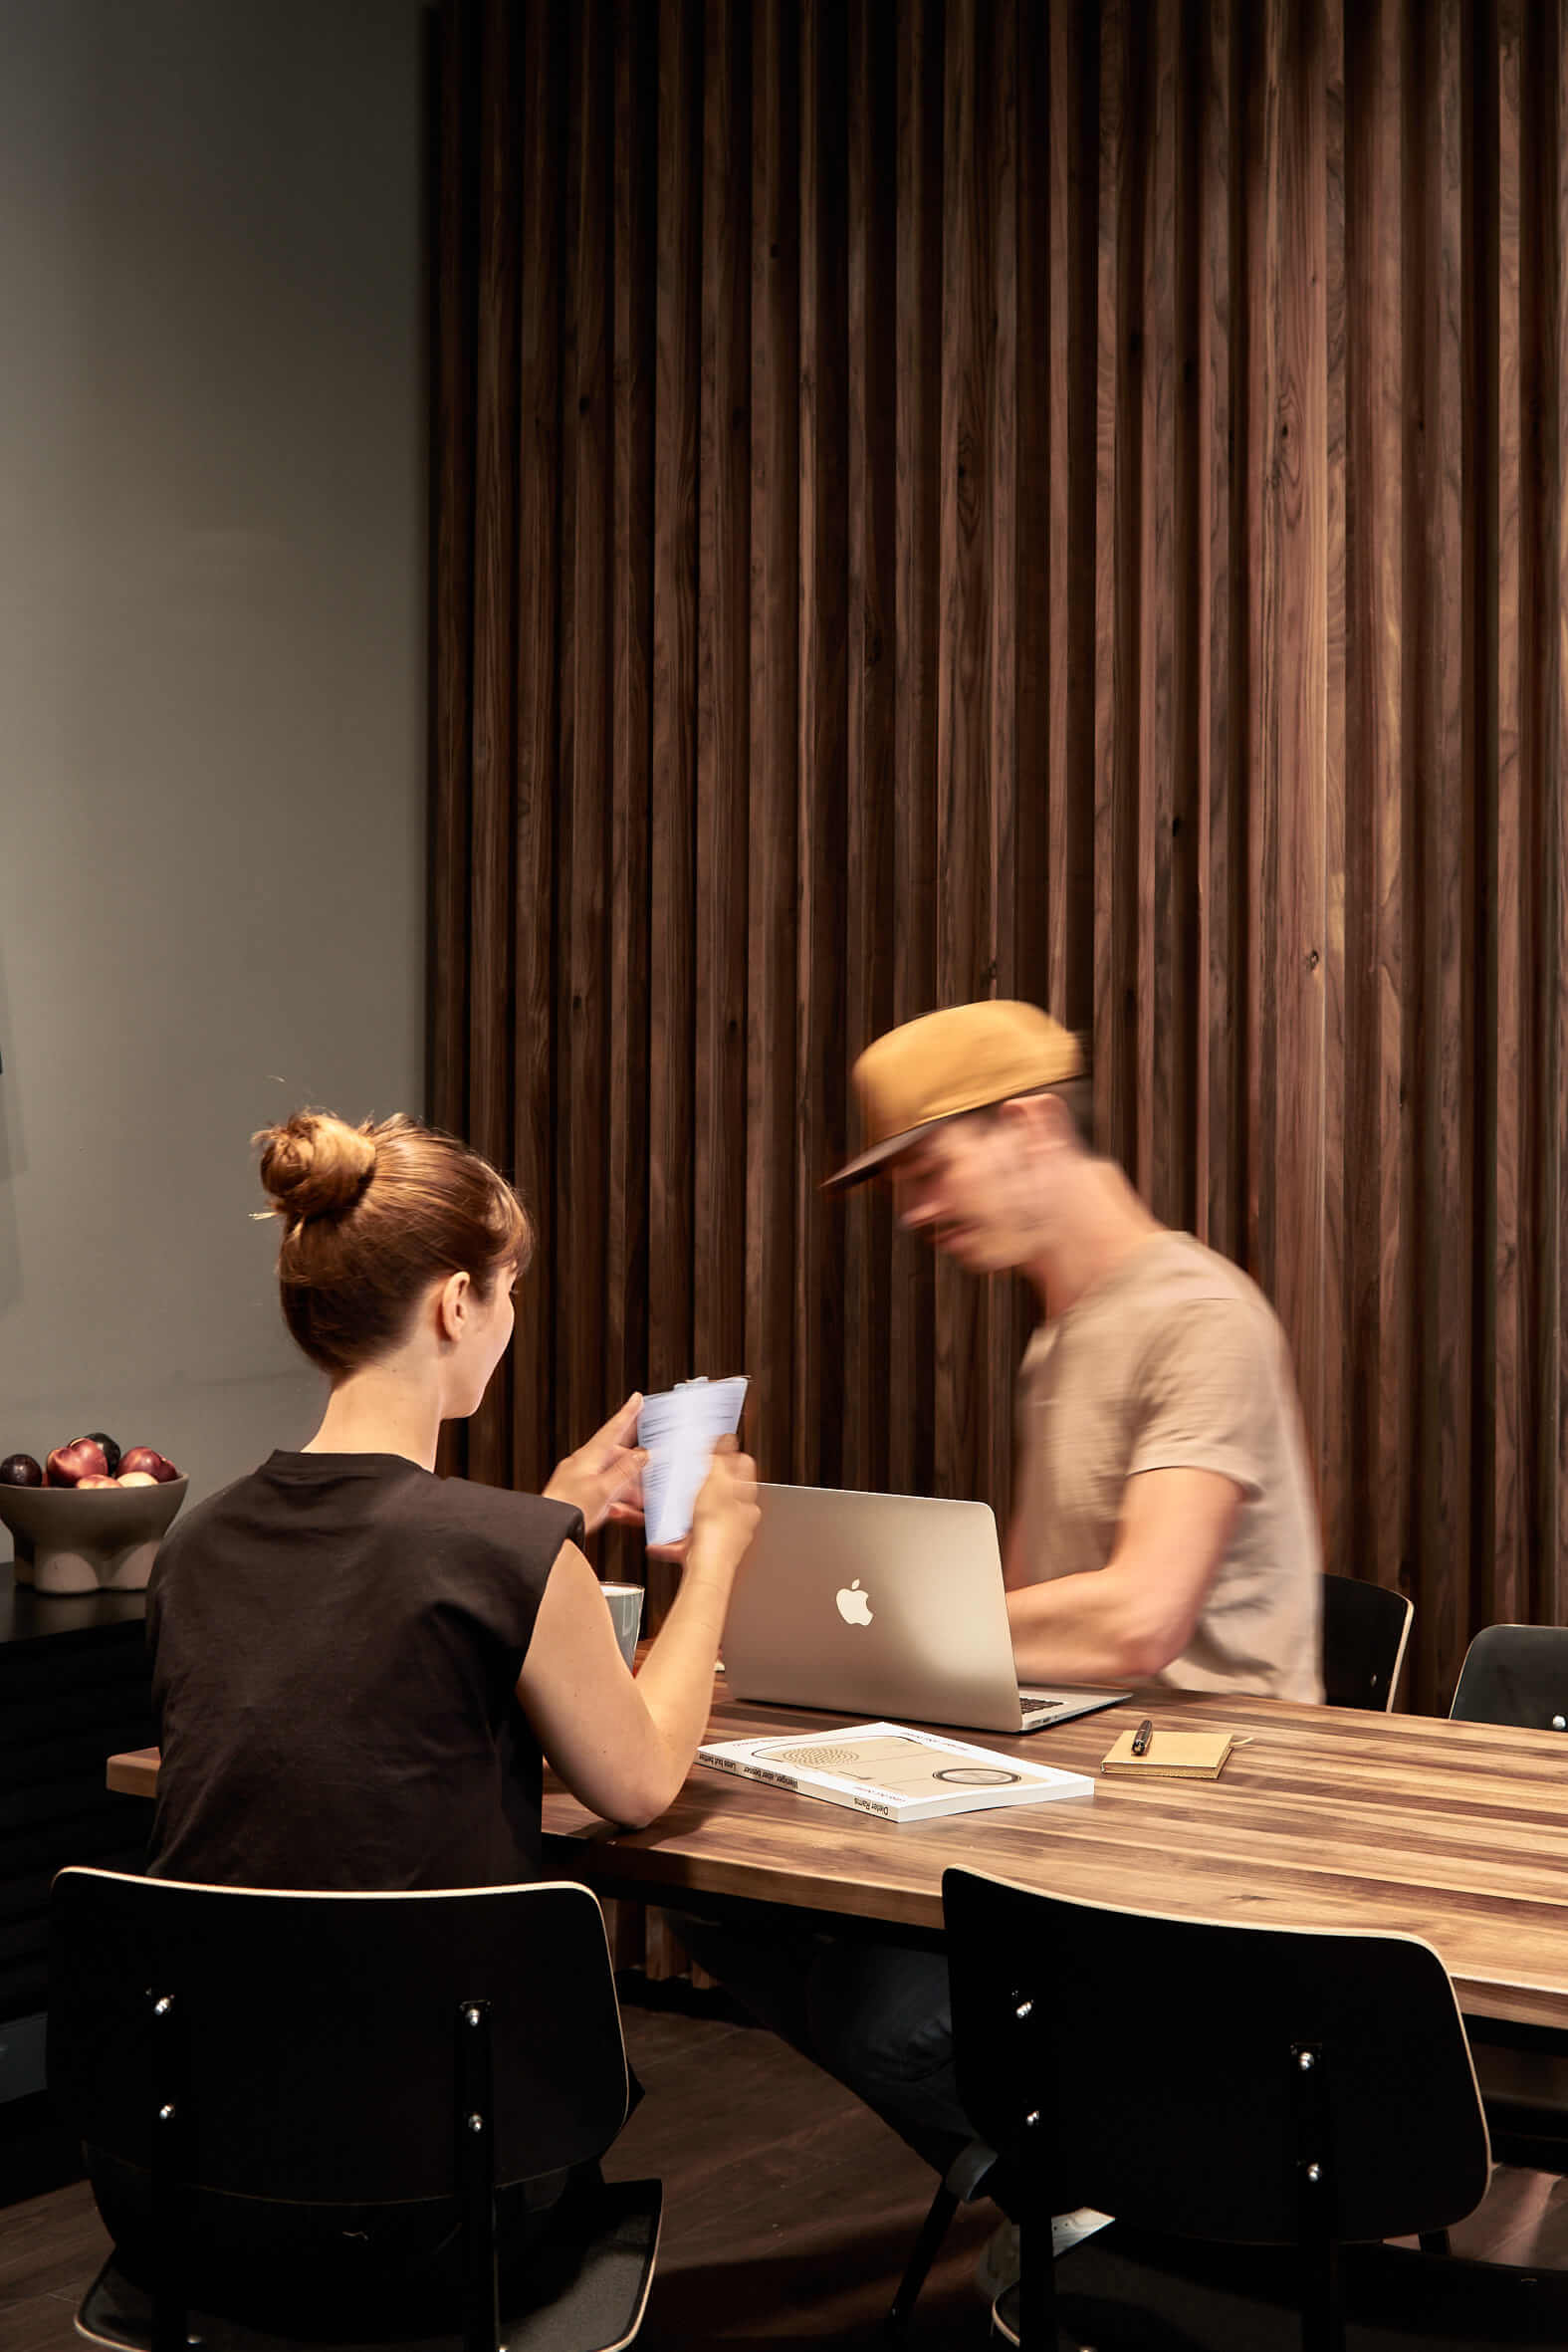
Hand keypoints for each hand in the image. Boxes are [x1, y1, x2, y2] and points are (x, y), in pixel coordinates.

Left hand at [544, 1394, 647, 1536]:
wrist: (547, 1530)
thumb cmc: (567, 1509)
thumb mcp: (604, 1489)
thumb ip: (625, 1471)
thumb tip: (641, 1455)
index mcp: (588, 1456)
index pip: (612, 1429)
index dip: (627, 1413)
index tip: (637, 1399)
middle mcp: (584, 1466)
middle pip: (616, 1458)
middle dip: (635, 1466)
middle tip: (650, 1470)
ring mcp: (581, 1482)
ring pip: (613, 1479)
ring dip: (630, 1490)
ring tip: (643, 1501)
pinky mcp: (581, 1499)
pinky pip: (606, 1496)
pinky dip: (620, 1504)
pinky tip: (630, 1514)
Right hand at [684, 1437, 759, 1572]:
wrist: (707, 1567)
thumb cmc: (717, 1528)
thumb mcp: (717, 1482)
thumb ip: (721, 1460)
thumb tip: (729, 1438)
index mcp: (747, 1497)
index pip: (745, 1466)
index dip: (731, 1454)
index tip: (718, 1448)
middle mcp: (741, 1516)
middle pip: (726, 1490)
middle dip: (708, 1482)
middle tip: (694, 1475)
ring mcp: (725, 1533)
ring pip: (708, 1514)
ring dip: (691, 1509)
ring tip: (677, 1506)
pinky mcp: (708, 1548)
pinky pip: (689, 1538)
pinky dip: (676, 1538)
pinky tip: (663, 1539)